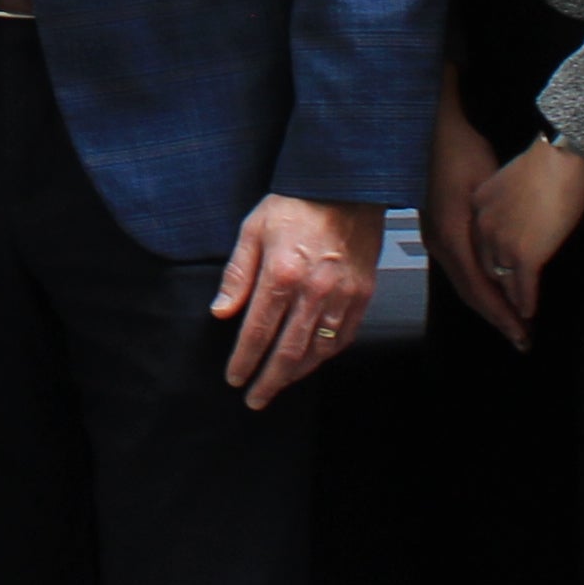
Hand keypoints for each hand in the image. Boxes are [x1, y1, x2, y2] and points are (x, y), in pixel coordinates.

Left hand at [211, 192, 378, 405]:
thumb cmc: (298, 203)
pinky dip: (326, 355)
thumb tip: (222, 311)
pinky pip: (344, 336)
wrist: (344, 186)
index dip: (244, 360)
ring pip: (318, 349)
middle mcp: (313, 290)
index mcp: (281, 274)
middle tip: (255, 398)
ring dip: (296, 373)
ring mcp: (341, 295)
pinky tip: (312, 360)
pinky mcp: (361, 294)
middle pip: (287, 350)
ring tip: (280, 383)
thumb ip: (237, 275)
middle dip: (268, 380)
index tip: (235, 377)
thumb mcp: (253, 230)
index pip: (257, 332)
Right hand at [419, 88, 503, 338]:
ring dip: (488, 304)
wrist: (436, 127)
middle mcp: (440, 243)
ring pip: (465, 283)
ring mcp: (436, 237)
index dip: (502, 315)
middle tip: (521, 338)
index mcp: (452, 237)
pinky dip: (479, 286)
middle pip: (470, 293)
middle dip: (497, 318)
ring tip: (511, 319)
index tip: (521, 333)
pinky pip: (460, 269)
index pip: (479, 290)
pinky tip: (492, 287)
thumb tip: (502, 268)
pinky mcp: (438, 229)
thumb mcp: (482, 191)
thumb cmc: (462, 151)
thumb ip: (490, 232)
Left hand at [466, 142, 583, 346]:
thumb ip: (511, 203)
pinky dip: (526, 303)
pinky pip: (523, 288)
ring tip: (517, 321)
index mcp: (478, 206)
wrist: (560, 157)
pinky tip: (529, 313)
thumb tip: (524, 218)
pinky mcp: (523, 256)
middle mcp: (482, 227)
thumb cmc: (548, 160)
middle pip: (484, 269)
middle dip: (494, 294)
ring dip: (510, 304)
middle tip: (504, 312)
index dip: (487, 267)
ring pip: (502, 282)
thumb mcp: (515, 180)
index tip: (494, 282)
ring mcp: (500, 243)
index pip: (478, 245)